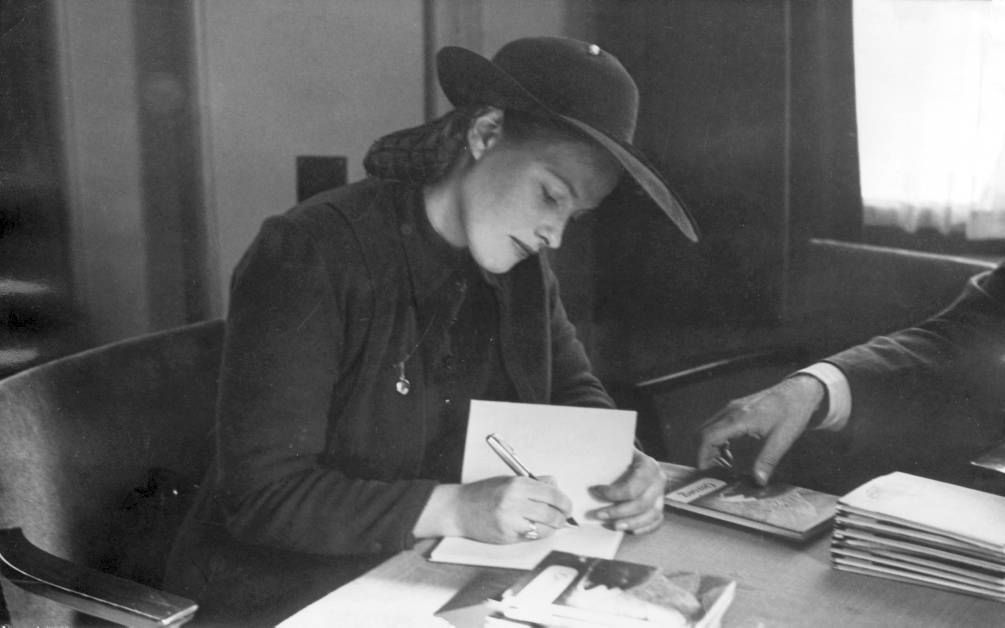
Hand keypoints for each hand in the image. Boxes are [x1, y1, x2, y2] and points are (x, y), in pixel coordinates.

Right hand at [453, 475, 572, 543]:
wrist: (459, 510)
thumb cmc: (483, 493)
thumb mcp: (509, 480)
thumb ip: (534, 483)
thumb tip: (555, 486)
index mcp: (516, 485)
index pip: (551, 494)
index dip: (564, 501)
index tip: (567, 505)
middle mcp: (514, 502)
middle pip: (552, 512)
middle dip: (562, 516)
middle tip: (564, 516)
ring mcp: (511, 521)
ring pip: (545, 528)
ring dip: (554, 527)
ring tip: (554, 524)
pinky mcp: (508, 536)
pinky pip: (533, 537)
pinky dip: (541, 534)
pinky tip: (540, 529)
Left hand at [587, 450, 665, 534]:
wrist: (638, 458)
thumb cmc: (623, 455)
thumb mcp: (617, 450)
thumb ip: (605, 455)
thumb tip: (584, 464)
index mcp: (648, 465)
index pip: (633, 486)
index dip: (613, 493)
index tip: (595, 491)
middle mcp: (658, 480)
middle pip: (642, 503)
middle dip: (618, 512)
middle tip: (598, 514)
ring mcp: (660, 495)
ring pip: (651, 515)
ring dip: (630, 523)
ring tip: (612, 525)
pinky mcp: (659, 505)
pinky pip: (655, 521)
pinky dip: (642, 527)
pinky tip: (627, 529)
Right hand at [696, 374, 825, 485]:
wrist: (799, 392)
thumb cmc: (792, 411)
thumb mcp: (782, 439)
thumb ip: (767, 460)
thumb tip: (758, 481)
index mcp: (739, 418)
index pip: (708, 436)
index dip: (701, 455)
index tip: (704, 470)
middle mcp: (730, 411)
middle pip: (702, 433)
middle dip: (703, 453)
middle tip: (715, 471)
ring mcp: (731, 408)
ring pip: (708, 429)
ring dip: (710, 448)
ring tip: (725, 465)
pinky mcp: (735, 409)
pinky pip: (716, 426)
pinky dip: (717, 441)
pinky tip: (730, 452)